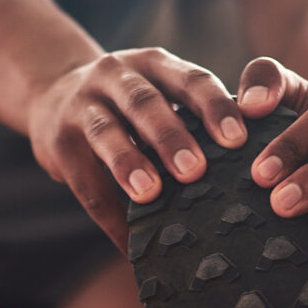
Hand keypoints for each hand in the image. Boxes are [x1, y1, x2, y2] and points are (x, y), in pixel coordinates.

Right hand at [28, 47, 246, 252]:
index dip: (213, 107)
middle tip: (196, 170)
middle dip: (171, 136)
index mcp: (154, 65)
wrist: (52, 93)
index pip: (189, 80)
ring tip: (150, 193)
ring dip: (128, 163)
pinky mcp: (57, 139)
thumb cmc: (128, 106)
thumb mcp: (158, 93)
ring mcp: (82, 105)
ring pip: (107, 132)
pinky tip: (128, 242)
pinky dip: (107, 213)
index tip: (237, 139)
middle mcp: (116, 75)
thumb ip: (193, 117)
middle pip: (144, 102)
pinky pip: (83, 180)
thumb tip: (255, 168)